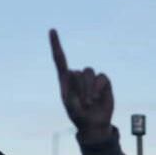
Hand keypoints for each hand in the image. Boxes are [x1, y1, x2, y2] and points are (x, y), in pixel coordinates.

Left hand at [49, 29, 113, 143]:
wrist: (94, 124)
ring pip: (88, 73)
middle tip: (82, 103)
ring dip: (88, 89)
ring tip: (89, 102)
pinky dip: (98, 87)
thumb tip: (72, 71)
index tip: (52, 30)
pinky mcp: (103, 81)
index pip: (60, 58)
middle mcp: (78, 76)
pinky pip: (101, 77)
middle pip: (77, 73)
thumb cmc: (79, 115)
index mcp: (65, 80)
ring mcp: (91, 78)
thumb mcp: (70, 105)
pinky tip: (97, 97)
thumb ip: (69, 89)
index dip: (56, 44)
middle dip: (80, 89)